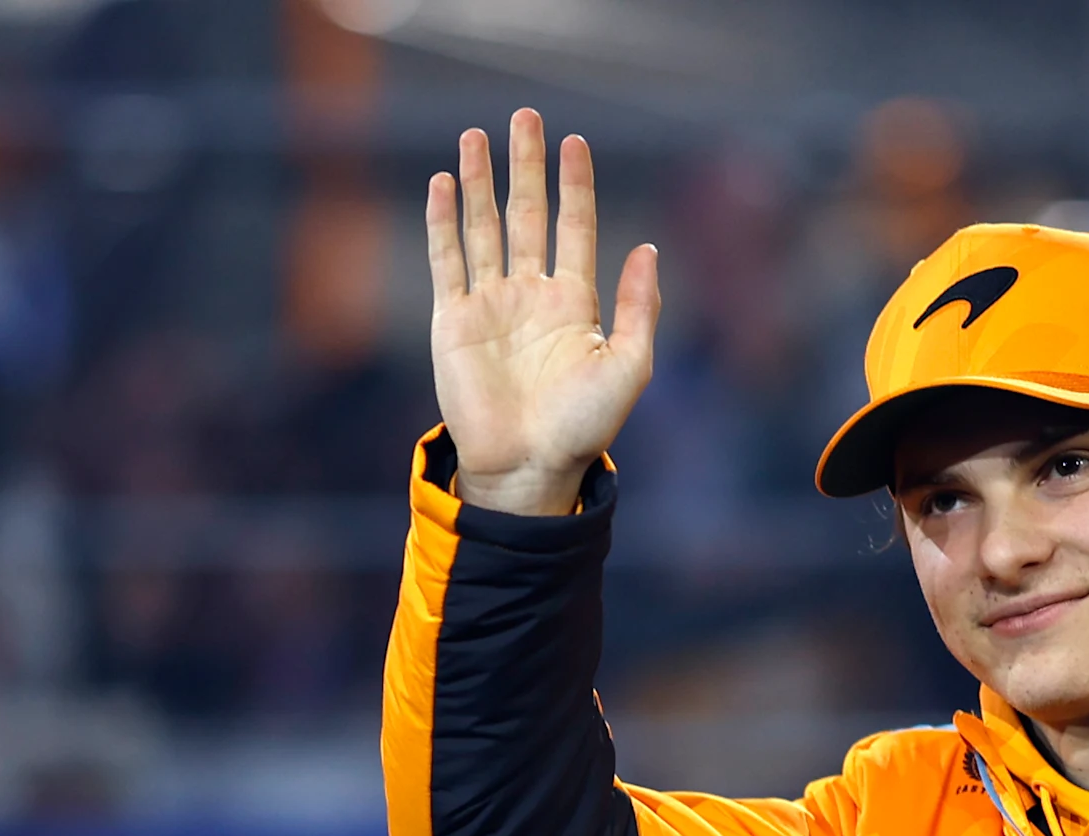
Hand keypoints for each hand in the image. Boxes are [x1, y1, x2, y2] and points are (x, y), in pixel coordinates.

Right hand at [424, 110, 660, 515]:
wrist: (529, 465)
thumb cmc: (584, 426)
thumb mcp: (628, 365)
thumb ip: (638, 307)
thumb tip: (646, 248)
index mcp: (575, 302)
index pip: (575, 227)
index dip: (575, 185)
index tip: (575, 142)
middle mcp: (531, 295)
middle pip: (527, 214)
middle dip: (525, 166)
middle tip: (524, 116)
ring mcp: (490, 305)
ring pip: (483, 227)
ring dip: (478, 182)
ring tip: (474, 137)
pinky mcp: (452, 320)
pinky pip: (446, 261)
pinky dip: (442, 222)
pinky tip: (441, 184)